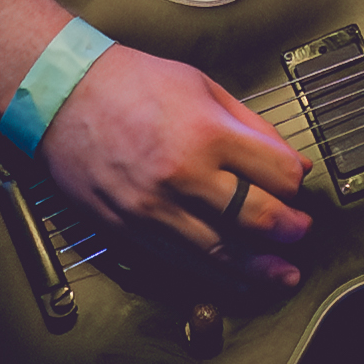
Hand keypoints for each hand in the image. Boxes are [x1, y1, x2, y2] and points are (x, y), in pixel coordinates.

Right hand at [37, 44, 313, 287]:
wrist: (62, 95)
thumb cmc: (127, 83)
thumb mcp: (201, 85)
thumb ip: (250, 124)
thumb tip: (290, 159)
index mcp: (206, 132)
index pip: (276, 173)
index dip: (296, 183)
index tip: (298, 186)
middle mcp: (183, 174)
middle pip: (256, 218)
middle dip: (289, 231)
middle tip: (301, 233)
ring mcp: (154, 207)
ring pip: (222, 252)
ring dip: (260, 268)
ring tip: (283, 274)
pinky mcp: (129, 229)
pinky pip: (181, 263)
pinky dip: (215, 276)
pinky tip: (236, 280)